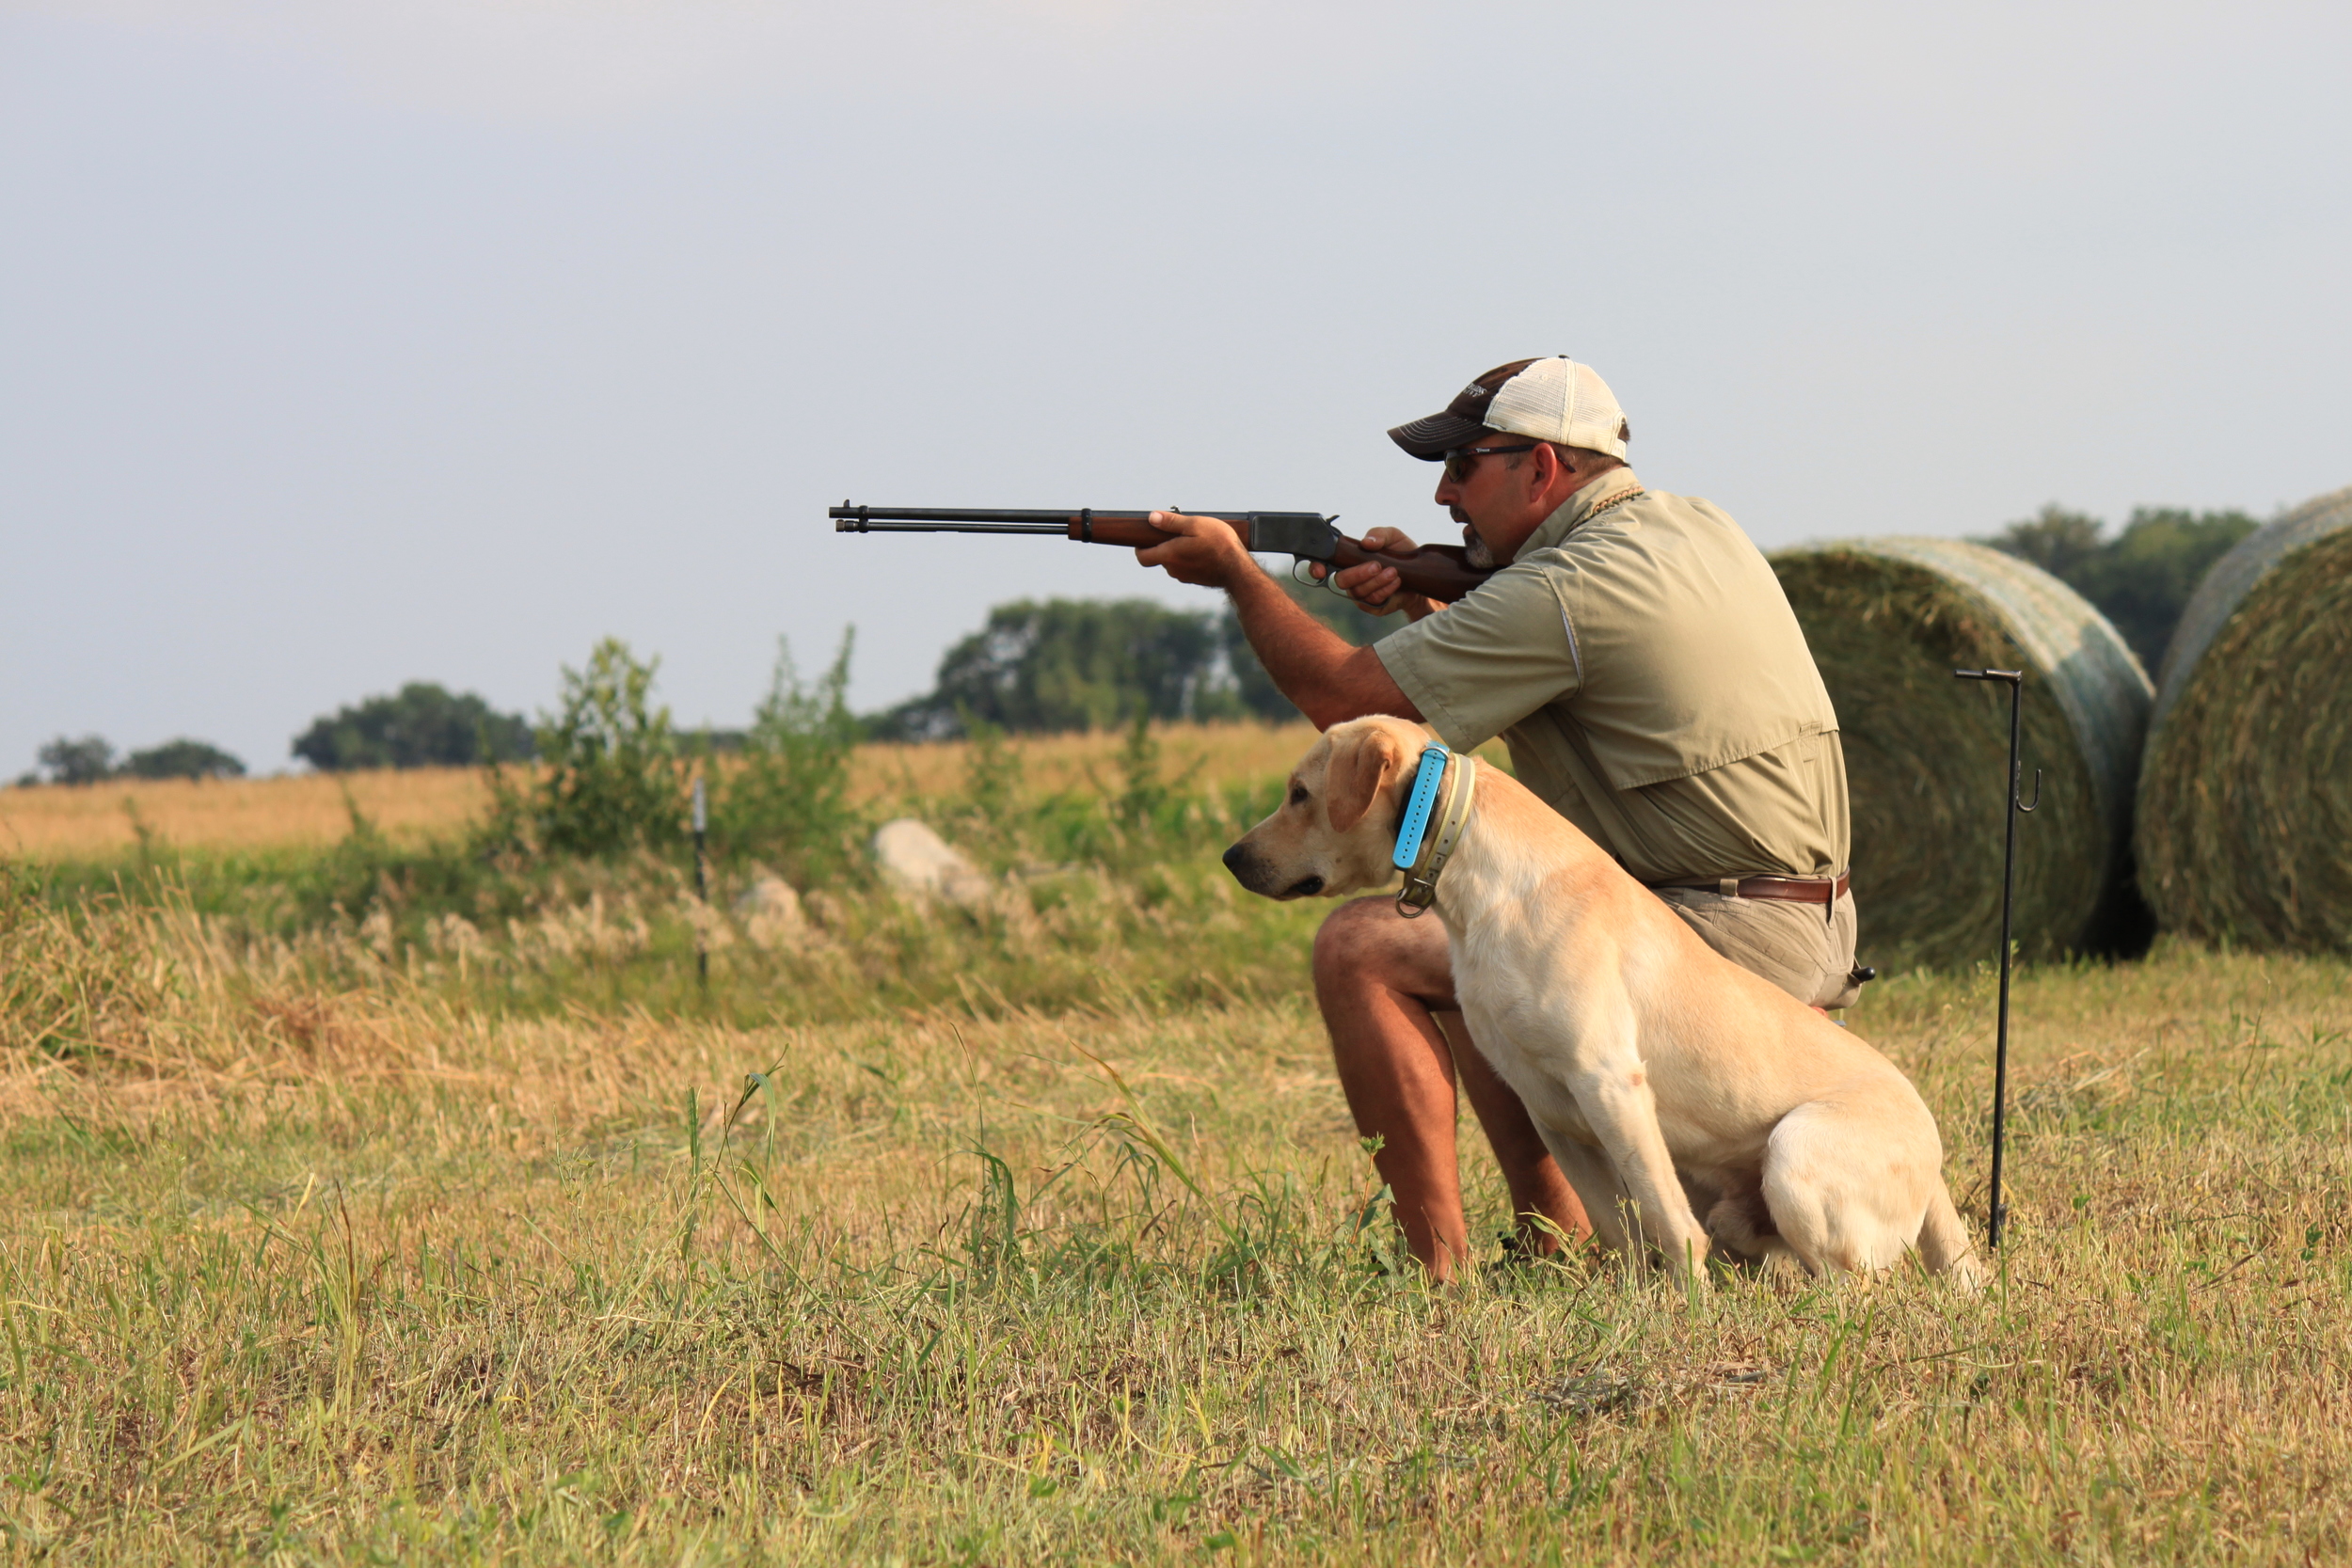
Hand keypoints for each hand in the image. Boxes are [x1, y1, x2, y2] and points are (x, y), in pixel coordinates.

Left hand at [1136, 511, 1250, 588]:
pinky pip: (1187, 568)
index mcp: (1169, 556)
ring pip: (1174, 563)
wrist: (1238, 569)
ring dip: (1179, 552)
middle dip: (1165, 545)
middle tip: (1178, 532)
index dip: (1140, 549)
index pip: (1143, 558)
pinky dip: (1190, 560)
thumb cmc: (1218, 544)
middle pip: (1160, 557)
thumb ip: (1171, 522)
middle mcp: (1174, 569)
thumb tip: (1152, 517)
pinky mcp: (1196, 580)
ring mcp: (1185, 577)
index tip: (1144, 539)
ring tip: (1195, 540)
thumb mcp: (1194, 524)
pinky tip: (1204, 551)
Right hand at [1316, 527, 1436, 619]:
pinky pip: (1373, 601)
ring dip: (1376, 581)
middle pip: (1340, 581)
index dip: (1316, 569)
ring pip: (1358, 592)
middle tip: (1377, 565)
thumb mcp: (1393, 536)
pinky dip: (1385, 590)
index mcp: (1347, 560)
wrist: (1420, 573)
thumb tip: (1366, 542)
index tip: (1321, 570)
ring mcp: (1360, 594)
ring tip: (1393, 571)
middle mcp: (1350, 579)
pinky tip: (1396, 581)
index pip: (1322, 566)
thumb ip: (1379, 534)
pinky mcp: (1373, 606)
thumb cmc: (1400, 552)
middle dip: (1358, 573)